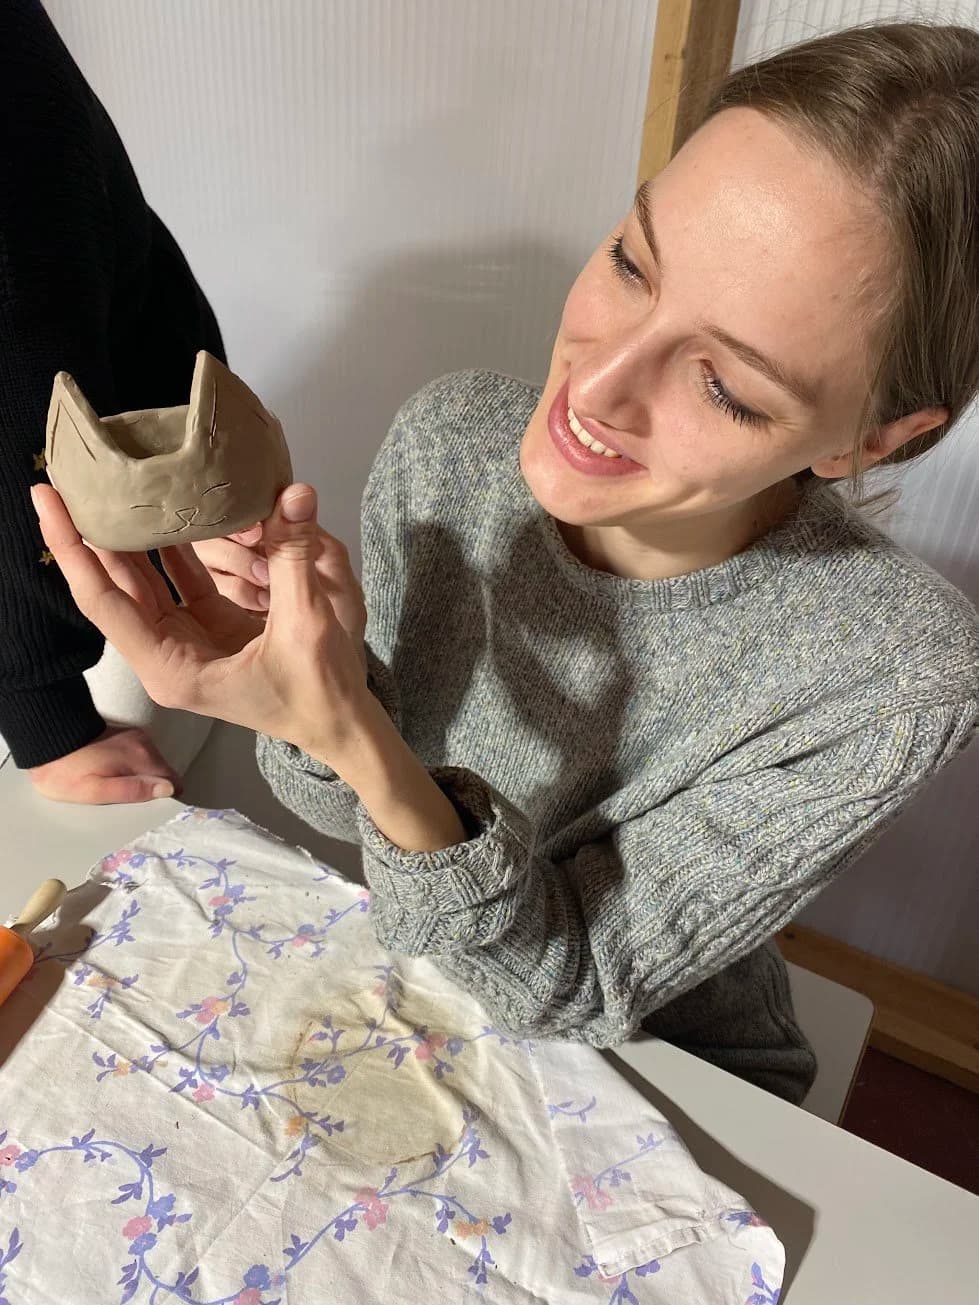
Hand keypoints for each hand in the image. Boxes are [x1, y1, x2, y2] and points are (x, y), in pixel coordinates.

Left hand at [28, 725, 181, 804]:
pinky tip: (113, 773)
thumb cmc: (66, 772)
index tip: (148, 808)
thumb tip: (168, 789)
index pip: (173, 782)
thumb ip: (132, 790)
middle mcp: (145, 743)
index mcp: (142, 758)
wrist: (44, 739)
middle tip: (126, 801)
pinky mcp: (125, 734)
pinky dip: (132, 768)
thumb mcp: (95, 791)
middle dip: (151, 788)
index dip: (164, 798)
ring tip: (116, 787)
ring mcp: (135, 736)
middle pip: (162, 773)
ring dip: (140, 777)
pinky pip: (140, 757)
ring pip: (152, 765)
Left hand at [32, 482, 374, 769]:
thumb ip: (293, 555)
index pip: (105, 600)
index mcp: (173, 668)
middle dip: (87, 536)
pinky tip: (161, 512)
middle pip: (114, 589)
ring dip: (124, 540)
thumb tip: (294, 492)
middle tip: (66, 481)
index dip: (73, 548)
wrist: (341, 727)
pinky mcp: (208, 630)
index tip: (48, 501)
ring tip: (104, 490)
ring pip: (141, 584)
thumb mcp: (307, 624)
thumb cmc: (319, 693)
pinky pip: (176, 582)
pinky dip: (168, 549)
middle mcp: (167, 657)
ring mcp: (185, 644)